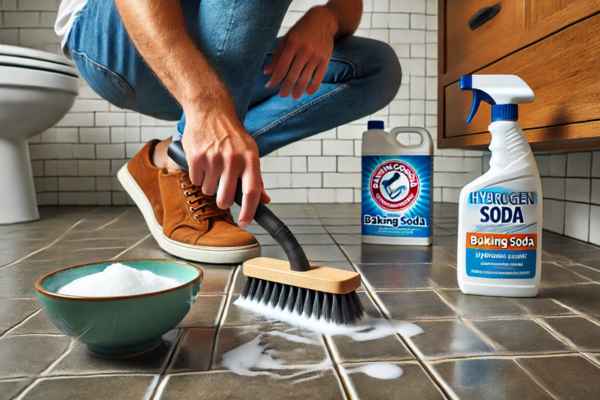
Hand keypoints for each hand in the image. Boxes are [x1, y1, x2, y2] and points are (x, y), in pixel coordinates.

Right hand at [181, 100, 267, 227]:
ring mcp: (214, 158)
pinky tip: (203, 162)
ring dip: (209, 185)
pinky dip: (198, 176)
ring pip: (208, 191)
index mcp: (250, 159)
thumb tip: (265, 201)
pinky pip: (196, 180)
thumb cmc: (232, 134)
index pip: (252, 192)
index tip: (246, 222)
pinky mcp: (197, 157)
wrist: (211, 111)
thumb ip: (257, 178)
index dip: (249, 211)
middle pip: (225, 198)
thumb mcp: (250, 152)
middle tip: (222, 194)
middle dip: (222, 201)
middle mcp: (233, 159)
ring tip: (213, 167)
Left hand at [265, 6, 337, 98]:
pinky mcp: (325, 59)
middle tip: (282, 95)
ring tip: (294, 96)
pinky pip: (319, 77)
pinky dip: (313, 87)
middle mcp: (304, 51)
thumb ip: (277, 55)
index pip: (281, 67)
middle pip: (292, 75)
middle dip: (286, 88)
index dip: (275, 79)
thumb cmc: (301, 31)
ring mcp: (315, 56)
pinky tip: (308, 92)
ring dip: (298, 90)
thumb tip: (266, 72)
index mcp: (292, 44)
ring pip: (305, 78)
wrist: (323, 21)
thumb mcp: (287, 39)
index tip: (269, 86)